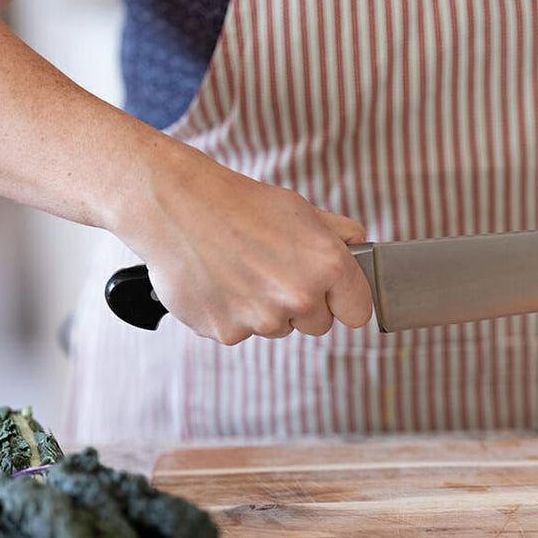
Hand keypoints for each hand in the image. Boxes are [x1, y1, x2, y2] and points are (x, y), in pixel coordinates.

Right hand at [110, 140, 372, 343]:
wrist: (177, 206)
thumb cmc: (239, 204)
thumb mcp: (299, 208)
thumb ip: (338, 234)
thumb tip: (360, 246)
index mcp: (327, 266)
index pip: (359, 312)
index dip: (346, 301)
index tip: (334, 295)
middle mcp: (299, 298)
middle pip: (319, 326)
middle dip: (305, 306)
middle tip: (277, 272)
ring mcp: (261, 319)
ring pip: (277, 328)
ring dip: (266, 309)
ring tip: (242, 270)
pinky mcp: (226, 332)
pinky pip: (241, 332)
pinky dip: (232, 313)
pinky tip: (220, 281)